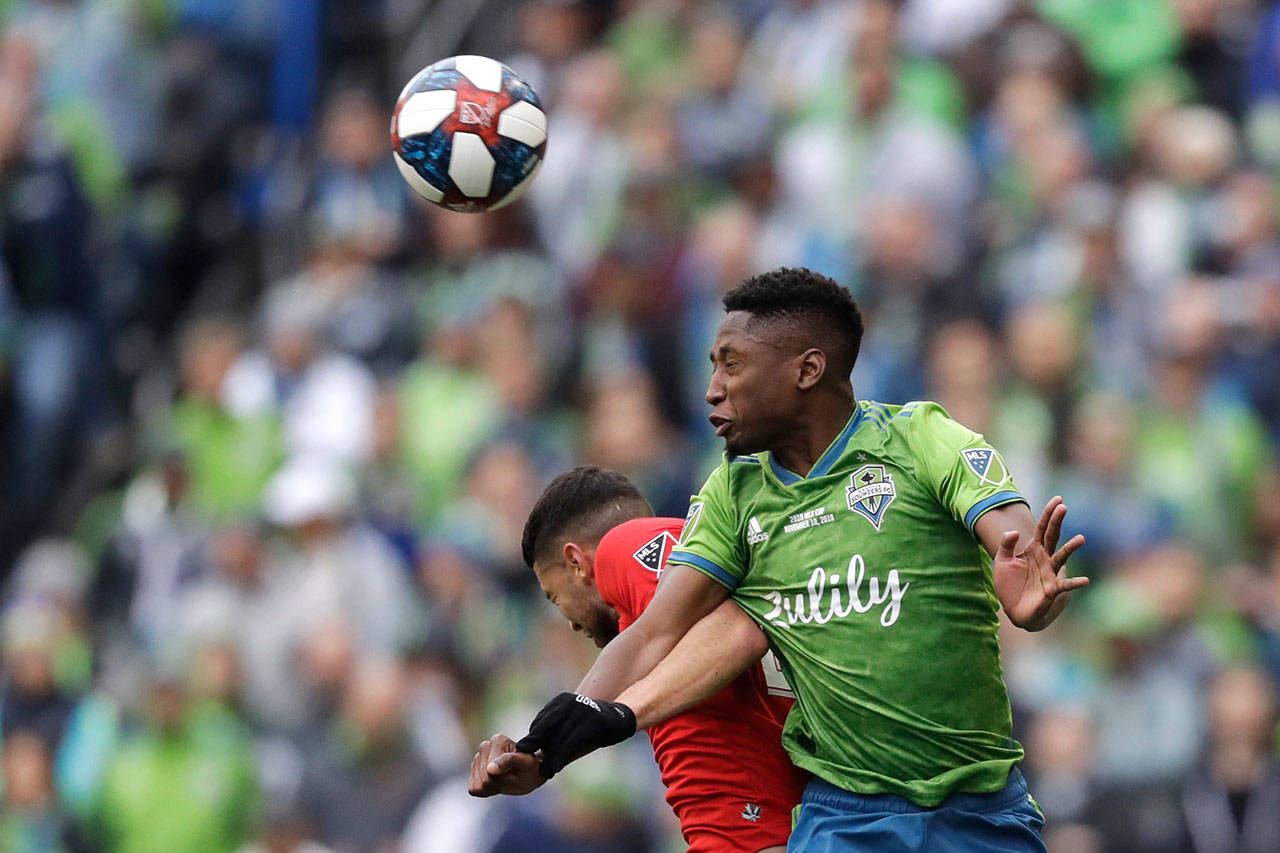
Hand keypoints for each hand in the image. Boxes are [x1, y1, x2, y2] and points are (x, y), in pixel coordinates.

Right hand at [467, 734, 544, 796]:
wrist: (527, 775)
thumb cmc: (529, 768)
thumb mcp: (527, 765)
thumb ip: (509, 762)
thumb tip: (490, 768)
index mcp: (497, 741)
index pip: (492, 772)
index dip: (505, 779)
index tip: (516, 773)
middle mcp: (485, 747)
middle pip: (484, 780)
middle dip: (499, 784)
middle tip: (511, 778)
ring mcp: (477, 758)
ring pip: (478, 786)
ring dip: (493, 787)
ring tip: (505, 779)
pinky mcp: (473, 771)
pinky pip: (474, 789)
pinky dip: (486, 791)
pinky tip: (496, 783)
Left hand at [515, 692, 636, 777]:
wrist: (620, 719)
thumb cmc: (591, 727)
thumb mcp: (572, 724)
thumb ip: (555, 734)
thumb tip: (535, 753)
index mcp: (561, 701)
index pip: (540, 722)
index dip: (533, 740)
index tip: (527, 754)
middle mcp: (569, 703)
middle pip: (545, 728)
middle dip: (534, 746)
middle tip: (524, 762)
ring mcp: (581, 711)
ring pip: (557, 738)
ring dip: (548, 757)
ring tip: (544, 771)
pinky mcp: (592, 723)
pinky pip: (570, 743)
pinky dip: (560, 757)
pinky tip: (555, 767)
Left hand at [993, 496, 1087, 630]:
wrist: (1014, 609)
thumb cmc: (1010, 584)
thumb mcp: (1002, 560)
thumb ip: (1006, 544)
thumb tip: (1014, 531)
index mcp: (1033, 549)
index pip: (1042, 528)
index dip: (1048, 514)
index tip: (1058, 499)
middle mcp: (1045, 558)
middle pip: (1052, 536)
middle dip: (1057, 522)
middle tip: (1064, 507)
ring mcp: (1050, 573)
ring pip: (1061, 557)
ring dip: (1070, 548)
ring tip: (1080, 539)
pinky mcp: (1052, 589)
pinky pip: (1065, 584)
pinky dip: (1075, 582)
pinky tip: (1085, 580)